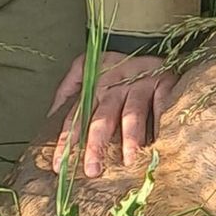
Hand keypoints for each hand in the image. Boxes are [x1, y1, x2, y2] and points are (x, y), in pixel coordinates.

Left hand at [50, 52, 178, 176]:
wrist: (154, 45)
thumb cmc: (119, 66)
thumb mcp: (89, 66)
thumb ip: (69, 86)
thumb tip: (51, 112)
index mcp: (96, 87)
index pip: (77, 116)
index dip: (68, 140)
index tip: (60, 165)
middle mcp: (116, 87)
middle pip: (103, 118)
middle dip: (96, 145)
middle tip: (93, 170)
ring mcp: (140, 85)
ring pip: (132, 113)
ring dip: (130, 138)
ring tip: (129, 160)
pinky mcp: (164, 83)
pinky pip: (161, 105)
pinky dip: (160, 122)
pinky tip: (159, 142)